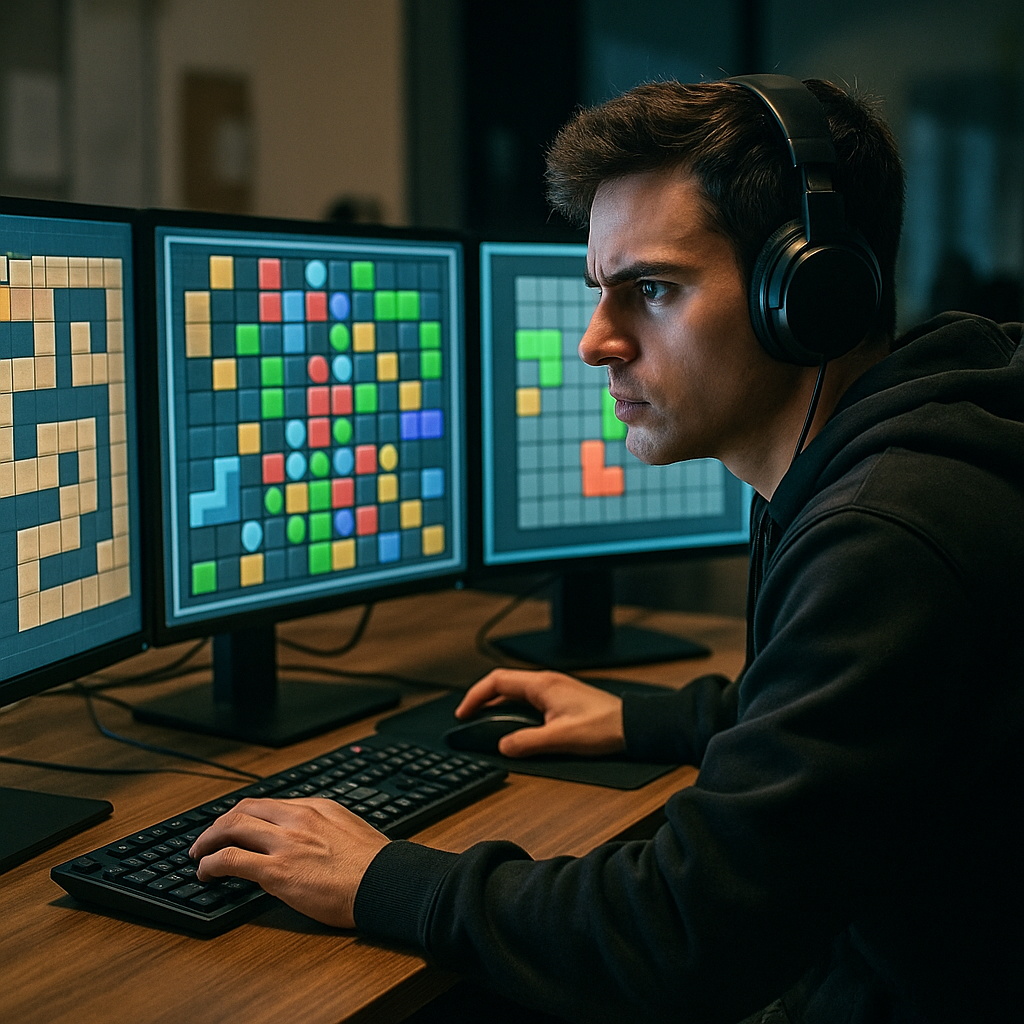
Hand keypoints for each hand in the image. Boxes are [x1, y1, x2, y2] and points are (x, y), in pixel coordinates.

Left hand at [189, 797, 388, 928]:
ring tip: (200, 854)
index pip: (269, 803)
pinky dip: (211, 863)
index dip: (244, 814)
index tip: (234, 825)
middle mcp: (298, 818)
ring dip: (208, 840)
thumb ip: (323, 829)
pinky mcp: (277, 870)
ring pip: (231, 827)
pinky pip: (231, 859)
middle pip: (244, 808)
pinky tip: (206, 872)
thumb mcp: (349, 830)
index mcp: (317, 807)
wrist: (385, 883)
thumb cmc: (375, 866)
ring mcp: (286, 842)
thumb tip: (307, 840)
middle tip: (208, 838)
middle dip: (220, 823)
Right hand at [456, 669, 625, 757]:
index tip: (463, 713)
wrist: (633, 726)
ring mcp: (555, 690)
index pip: (497, 682)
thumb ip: (528, 742)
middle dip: (482, 700)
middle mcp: (547, 683)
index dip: (475, 696)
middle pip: (503, 684)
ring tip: (485, 722)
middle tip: (469, 718)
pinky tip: (515, 726)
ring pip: (516, 692)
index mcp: (542, 685)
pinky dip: (514, 710)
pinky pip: (529, 699)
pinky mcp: (562, 700)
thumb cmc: (604, 727)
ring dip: (498, 705)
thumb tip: (503, 746)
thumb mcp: (561, 739)